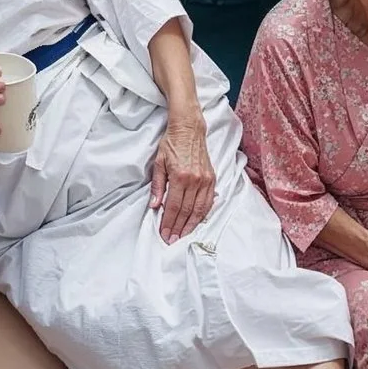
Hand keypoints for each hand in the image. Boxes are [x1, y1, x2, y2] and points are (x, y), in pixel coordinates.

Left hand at [148, 111, 218, 241]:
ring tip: (183, 235)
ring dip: (191, 224)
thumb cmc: (172, 144)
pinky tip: (197, 221)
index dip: (168, 222)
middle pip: (187, 211)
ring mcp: (206, 180)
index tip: (164, 234)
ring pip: (200, 209)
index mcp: (180, 176)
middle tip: (172, 239)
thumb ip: (158, 186)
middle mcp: (196, 180)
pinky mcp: (212, 178)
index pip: (174, 206)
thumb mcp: (159, 163)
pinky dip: (203, 213)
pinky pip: (208, 201)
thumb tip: (155, 205)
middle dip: (179, 228)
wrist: (189, 129)